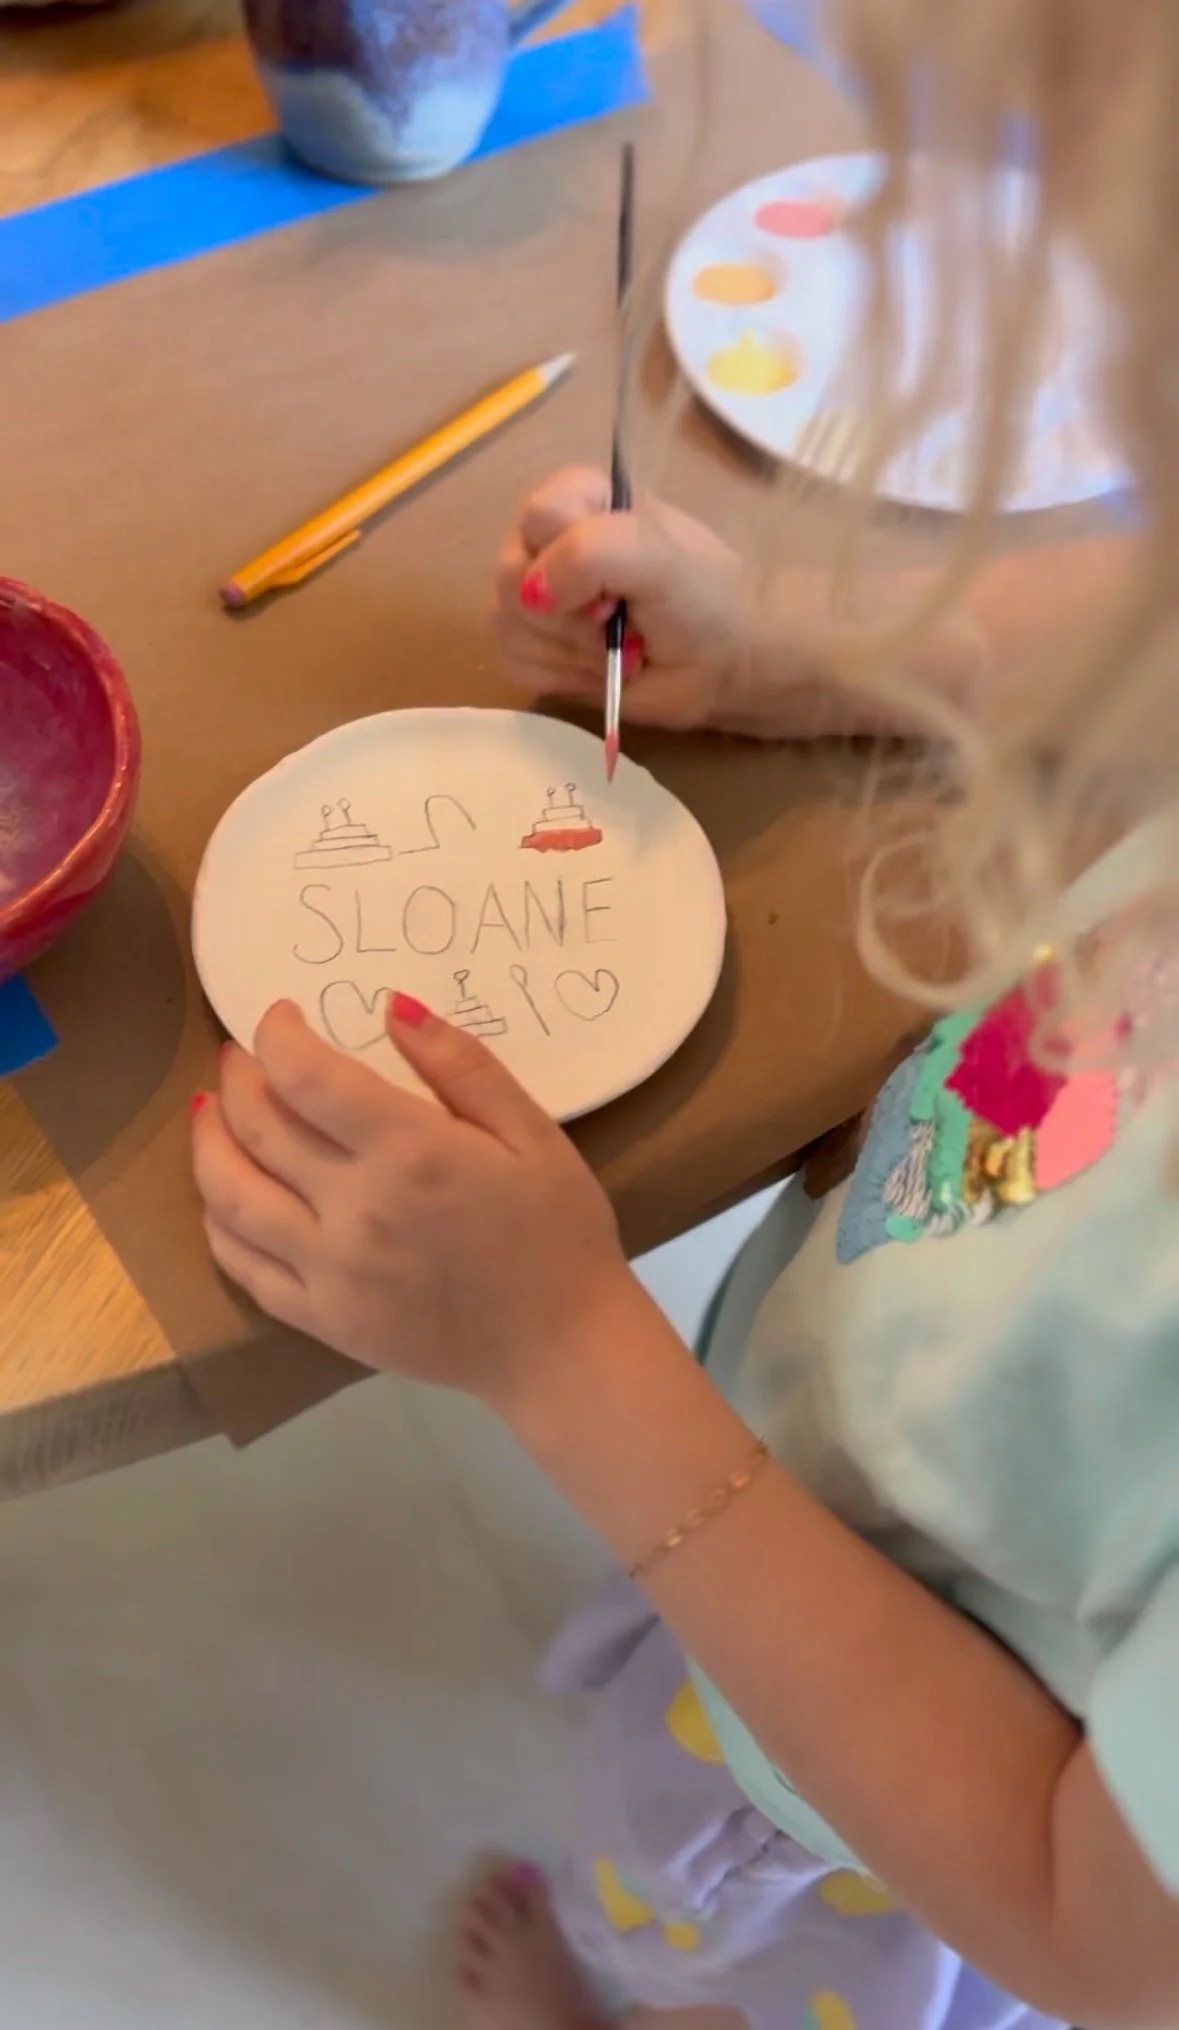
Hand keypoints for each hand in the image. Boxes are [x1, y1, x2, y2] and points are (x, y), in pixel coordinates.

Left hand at [192, 997, 636, 1405]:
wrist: (561, 1347)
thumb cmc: (558, 1231)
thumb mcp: (533, 1133)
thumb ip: (463, 1064)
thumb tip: (393, 1005)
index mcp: (410, 1153)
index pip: (306, 1076)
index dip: (276, 1035)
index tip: (279, 1017)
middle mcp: (354, 1210)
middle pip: (258, 1127)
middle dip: (239, 1078)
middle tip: (241, 1058)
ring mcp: (329, 1271)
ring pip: (231, 1196)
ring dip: (208, 1143)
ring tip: (211, 1112)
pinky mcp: (321, 1320)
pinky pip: (243, 1266)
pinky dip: (218, 1222)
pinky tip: (223, 1195)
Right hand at [493, 466, 755, 730]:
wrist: (719, 665)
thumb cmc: (699, 599)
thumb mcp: (661, 557)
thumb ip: (594, 552)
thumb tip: (532, 593)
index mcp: (580, 499)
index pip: (538, 516)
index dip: (570, 558)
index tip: (616, 586)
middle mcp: (547, 542)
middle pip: (512, 576)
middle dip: (571, 617)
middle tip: (619, 621)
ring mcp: (534, 596)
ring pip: (507, 623)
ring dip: (572, 650)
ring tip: (618, 648)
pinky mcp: (531, 646)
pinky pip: (513, 662)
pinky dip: (562, 676)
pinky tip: (599, 670)